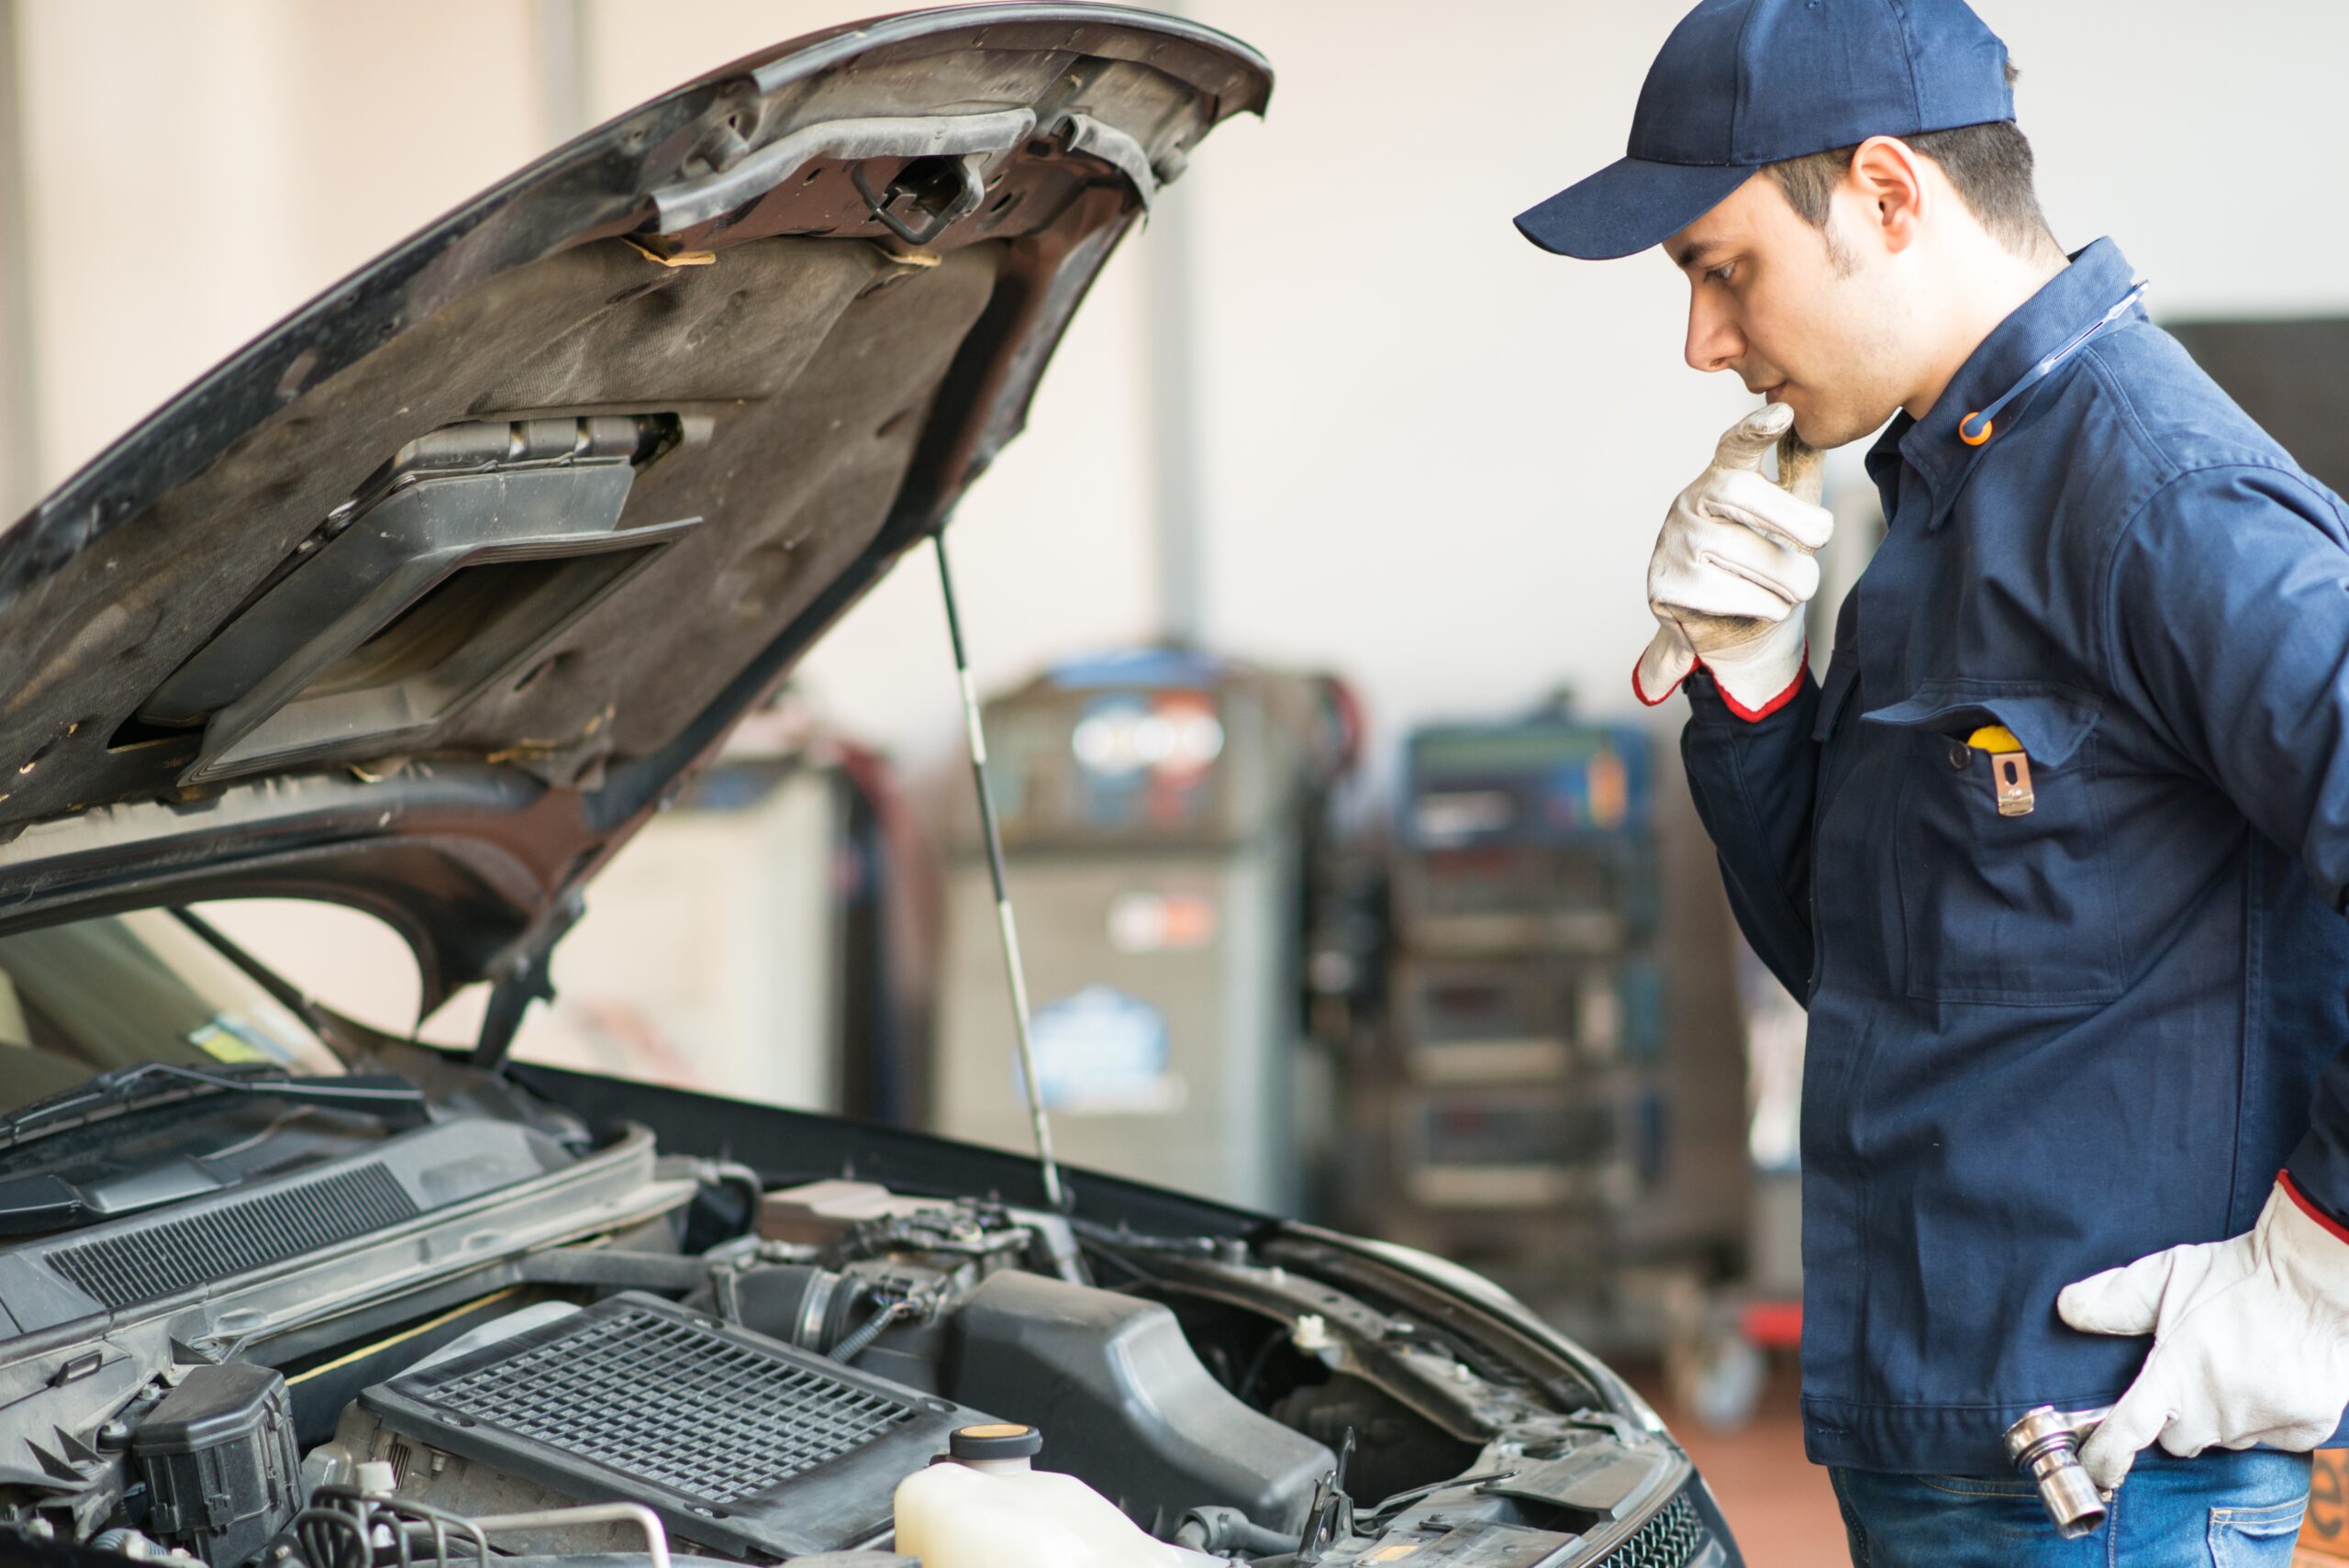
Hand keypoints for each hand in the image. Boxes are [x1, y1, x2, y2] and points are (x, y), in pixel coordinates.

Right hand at [1633, 403, 1833, 719]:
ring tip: (1798, 588)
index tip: (1783, 414)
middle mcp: (1689, 503)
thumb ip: (1797, 477)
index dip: (1755, 429)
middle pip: (1738, 494)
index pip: (1734, 446)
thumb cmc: (1762, 566)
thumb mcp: (1786, 520)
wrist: (1728, 634)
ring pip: (1743, 553)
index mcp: (1721, 478)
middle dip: (1789, 516)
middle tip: (1822, 537)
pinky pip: (1731, 593)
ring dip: (1789, 578)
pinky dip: (1765, 605)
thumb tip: (1814, 431)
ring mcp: (1672, 544)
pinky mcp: (1666, 585)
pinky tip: (1766, 606)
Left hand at [2059, 1177, 2348, 1490]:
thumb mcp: (2167, 1275)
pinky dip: (2269, 1421)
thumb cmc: (2238, 1275)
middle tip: (2194, 1376)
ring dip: (2224, 1418)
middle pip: (2179, 1440)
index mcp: (2175, 1372)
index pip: (2128, 1430)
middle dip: (2178, 1418)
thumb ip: (2115, 1299)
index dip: (2106, 1456)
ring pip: (2226, 1439)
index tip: (2095, 1469)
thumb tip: (2066, 1310)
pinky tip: (2272, 1381)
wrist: (2317, 1279)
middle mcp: (2216, 1406)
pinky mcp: (2304, 1429)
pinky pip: (2273, 1441)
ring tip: (2238, 1368)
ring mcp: (2262, 1421)